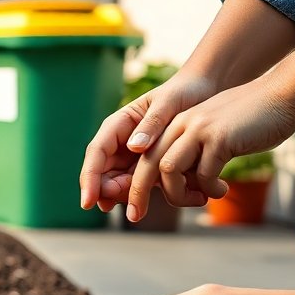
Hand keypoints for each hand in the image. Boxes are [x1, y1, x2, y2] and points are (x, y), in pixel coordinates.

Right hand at [79, 74, 217, 216]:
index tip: (88, 202)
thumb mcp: (168, 103)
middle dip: (112, 192)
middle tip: (131, 202)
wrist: (205, 92)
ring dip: (134, 196)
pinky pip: (148, 185)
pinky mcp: (153, 166)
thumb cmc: (184, 92)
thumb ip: (152, 124)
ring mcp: (135, 157)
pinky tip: (180, 196)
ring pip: (123, 184)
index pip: (96, 155)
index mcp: (117, 126)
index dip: (90, 179)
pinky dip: (158, 193)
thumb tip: (133, 147)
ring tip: (155, 198)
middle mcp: (121, 144)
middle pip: (105, 175)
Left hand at [126, 78, 294, 214]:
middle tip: (135, 216)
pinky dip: (209, 189)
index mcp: (176, 124)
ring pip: (168, 169)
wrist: (281, 95)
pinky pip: (203, 173)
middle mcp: (181, 124)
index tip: (133, 206)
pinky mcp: (219, 137)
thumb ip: (194, 156)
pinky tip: (222, 190)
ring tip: (200, 199)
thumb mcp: (212, 136)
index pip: (144, 155)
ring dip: (178, 193)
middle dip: (137, 194)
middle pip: (147, 163)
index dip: (135, 182)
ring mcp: (199, 129)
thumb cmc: (250, 121)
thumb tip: (183, 186)